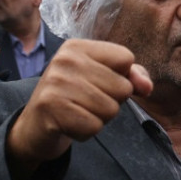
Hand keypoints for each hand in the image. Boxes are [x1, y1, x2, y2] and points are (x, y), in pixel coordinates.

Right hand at [7, 40, 151, 170]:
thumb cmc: (72, 100)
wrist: (34, 127)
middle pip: (122, 87)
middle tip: (84, 103)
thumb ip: (130, 76)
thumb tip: (146, 87)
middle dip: (110, 102)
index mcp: (77, 47)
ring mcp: (56, 83)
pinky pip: (94, 126)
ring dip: (99, 119)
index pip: (125, 58)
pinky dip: (85, 132)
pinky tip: (70, 125)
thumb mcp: (100, 80)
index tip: (98, 84)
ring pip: (111, 109)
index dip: (121, 78)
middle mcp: (64, 60)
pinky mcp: (51, 108)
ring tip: (77, 114)